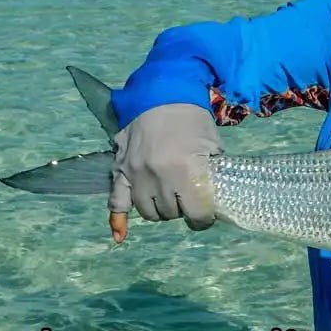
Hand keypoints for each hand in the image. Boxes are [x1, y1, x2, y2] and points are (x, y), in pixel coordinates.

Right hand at [109, 104, 223, 242]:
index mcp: (186, 169)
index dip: (203, 219)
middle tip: (189, 200)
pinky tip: (120, 236)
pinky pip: (115, 202)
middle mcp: (158, 175)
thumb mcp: (213, 146)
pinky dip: (117, 221)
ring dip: (161, 210)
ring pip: (148, 212)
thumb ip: (212, 175)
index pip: (195, 212)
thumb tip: (215, 201)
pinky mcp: (120, 169)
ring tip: (170, 199)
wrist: (162, 94)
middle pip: (171, 213)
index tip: (206, 217)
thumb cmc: (193, 120)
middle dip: (182, 210)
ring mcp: (136, 174)